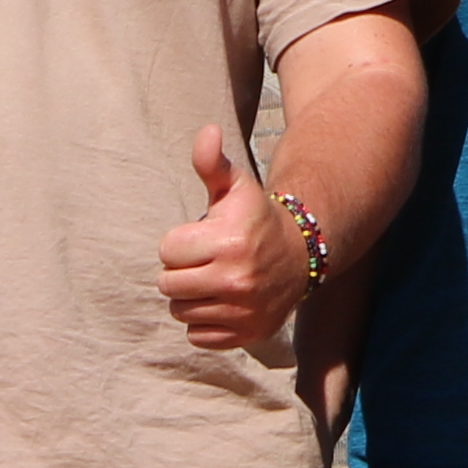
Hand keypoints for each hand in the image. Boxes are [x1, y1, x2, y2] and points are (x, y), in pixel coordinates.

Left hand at [155, 125, 309, 352]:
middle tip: (204, 261)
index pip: (167, 251)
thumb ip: (212, 163)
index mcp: (228, 242)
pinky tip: (222, 302)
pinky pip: (198, 336)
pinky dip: (204, 322)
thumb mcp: (236, 187)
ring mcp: (242, 311)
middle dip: (181, 271)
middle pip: (168, 285)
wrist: (300, 253)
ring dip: (190, 297)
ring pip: (180, 312)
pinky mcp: (247, 334)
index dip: (179, 243)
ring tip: (212, 280)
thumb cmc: (256, 218)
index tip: (200, 238)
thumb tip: (207, 131)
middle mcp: (236, 280)